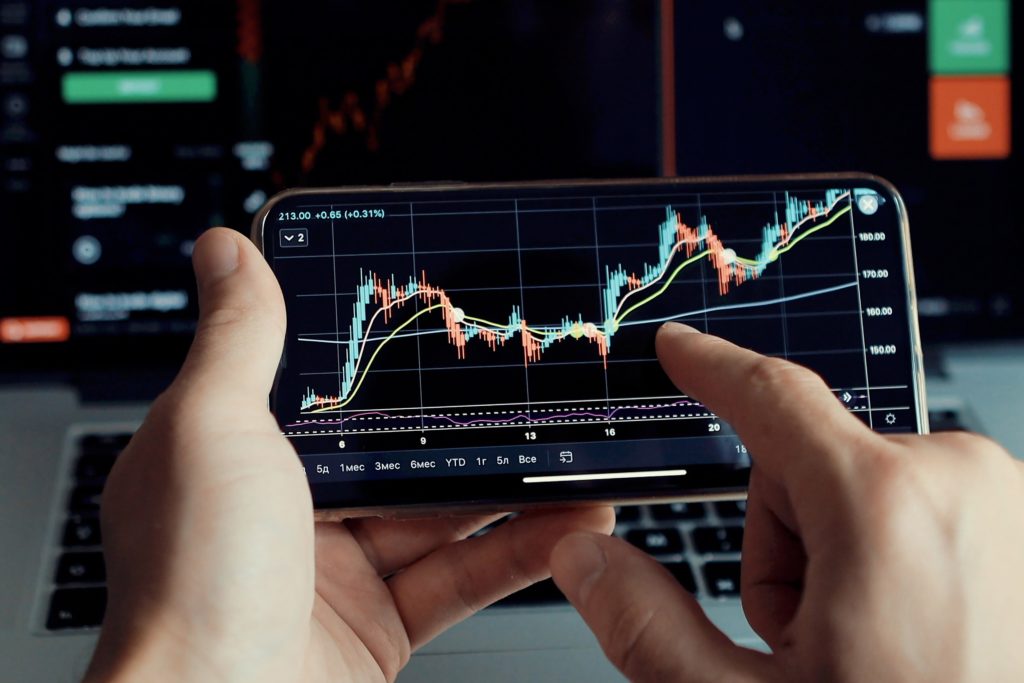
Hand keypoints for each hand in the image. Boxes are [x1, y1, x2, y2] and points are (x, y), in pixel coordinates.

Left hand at [84, 228, 613, 682]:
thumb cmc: (191, 582)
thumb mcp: (212, 429)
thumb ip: (238, 338)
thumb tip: (227, 250)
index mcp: (240, 452)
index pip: (324, 382)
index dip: (383, 350)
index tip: (444, 319)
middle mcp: (288, 508)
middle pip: (397, 447)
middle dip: (469, 419)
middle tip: (531, 381)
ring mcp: (339, 569)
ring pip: (443, 510)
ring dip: (513, 482)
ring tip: (572, 448)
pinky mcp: (382, 623)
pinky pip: (462, 575)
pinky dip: (519, 551)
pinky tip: (567, 523)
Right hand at [551, 323, 1023, 681]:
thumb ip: (649, 627)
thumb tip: (586, 559)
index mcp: (884, 505)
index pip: (772, 397)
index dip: (710, 367)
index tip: (680, 348)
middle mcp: (959, 480)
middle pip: (810, 465)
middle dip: (787, 541)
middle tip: (810, 637)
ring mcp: (1003, 503)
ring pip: (868, 488)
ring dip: (843, 556)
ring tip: (867, 645)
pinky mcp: (1019, 526)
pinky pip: (925, 507)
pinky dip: (899, 559)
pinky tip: (916, 637)